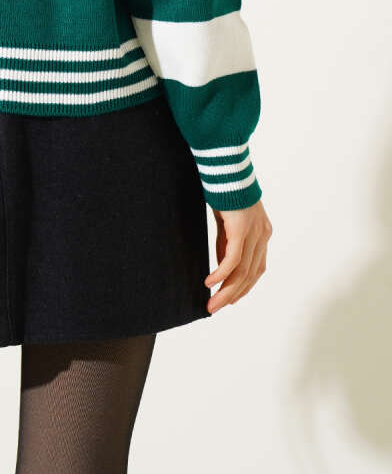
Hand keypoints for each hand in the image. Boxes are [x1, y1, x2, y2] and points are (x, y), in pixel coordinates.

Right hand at [205, 198, 271, 312]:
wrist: (226, 166)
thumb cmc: (225, 190)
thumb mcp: (227, 221)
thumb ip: (227, 242)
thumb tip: (222, 266)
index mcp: (262, 233)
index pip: (256, 269)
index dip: (244, 287)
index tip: (229, 299)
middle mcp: (262, 235)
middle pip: (250, 275)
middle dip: (232, 295)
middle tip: (215, 308)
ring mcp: (254, 232)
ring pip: (242, 272)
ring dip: (226, 290)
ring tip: (211, 303)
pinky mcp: (241, 228)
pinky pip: (233, 259)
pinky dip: (222, 274)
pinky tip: (210, 282)